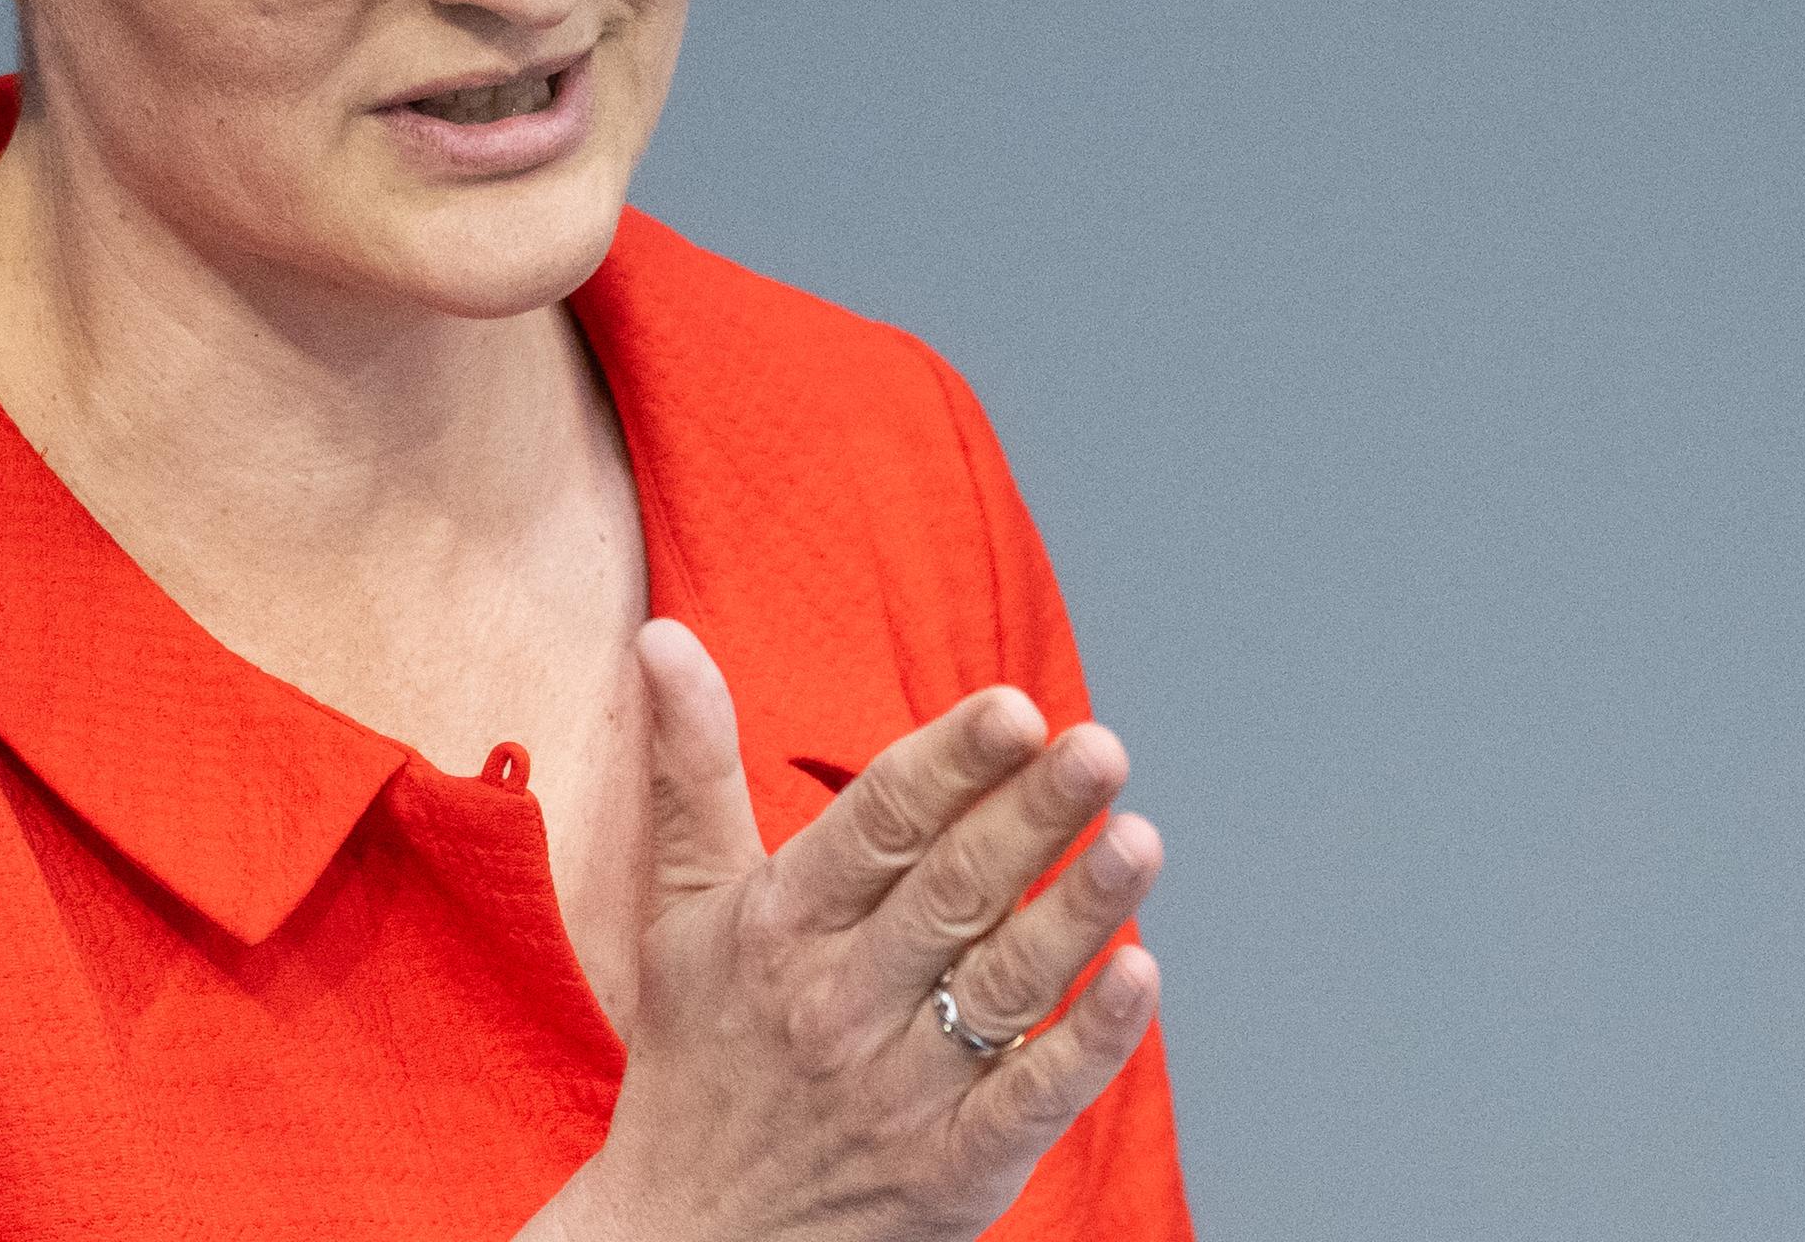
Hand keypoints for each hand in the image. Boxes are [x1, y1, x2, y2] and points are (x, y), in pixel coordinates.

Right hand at [528, 619, 1164, 1241]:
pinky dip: (1088, 1041)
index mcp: (778, 925)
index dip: (947, 765)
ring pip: (1003, 985)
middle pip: (951, 892)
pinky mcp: (951, 1170)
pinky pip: (1030, 1098)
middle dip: (1031, 817)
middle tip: (1102, 749)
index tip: (1015, 708)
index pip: (875, 825)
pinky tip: (1141, 977)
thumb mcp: (684, 910)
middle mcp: (837, 1001)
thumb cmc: (700, 1055)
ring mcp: (898, 1090)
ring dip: (1078, 914)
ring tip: (1141, 840)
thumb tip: (663, 635)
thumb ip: (691, 769)